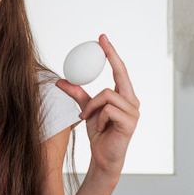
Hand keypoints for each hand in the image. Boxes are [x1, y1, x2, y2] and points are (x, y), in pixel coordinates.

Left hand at [56, 34, 139, 177]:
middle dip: (112, 55)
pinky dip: (97, 117)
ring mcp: (133, 112)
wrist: (103, 157)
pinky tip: (100, 127)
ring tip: (88, 117)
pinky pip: (107, 109)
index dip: (112, 53)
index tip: (102, 38)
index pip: (120, 70)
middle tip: (100, 42)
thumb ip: (77, 94)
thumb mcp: (86, 109)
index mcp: (124, 96)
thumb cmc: (99, 132)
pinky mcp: (130, 123)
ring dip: (92, 106)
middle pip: (121, 74)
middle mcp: (132, 101)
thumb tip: (60, 81)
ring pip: (106, 94)